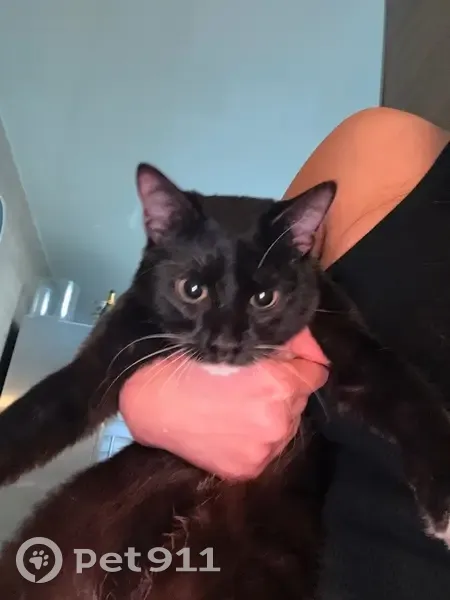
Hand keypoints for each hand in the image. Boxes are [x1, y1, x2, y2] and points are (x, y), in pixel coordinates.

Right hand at [119, 328, 328, 479]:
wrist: (152, 406)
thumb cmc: (190, 367)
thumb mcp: (236, 345)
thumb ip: (282, 344)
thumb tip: (312, 350)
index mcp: (278, 385)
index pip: (316, 373)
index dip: (300, 363)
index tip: (285, 363)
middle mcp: (278, 420)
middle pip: (300, 399)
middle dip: (283, 388)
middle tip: (252, 382)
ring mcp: (265, 449)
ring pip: (285, 424)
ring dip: (272, 414)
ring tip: (238, 406)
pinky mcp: (249, 470)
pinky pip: (267, 448)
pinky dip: (256, 437)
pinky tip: (231, 427)